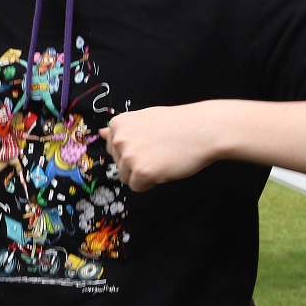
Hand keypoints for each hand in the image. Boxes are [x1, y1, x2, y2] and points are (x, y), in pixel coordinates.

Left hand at [99, 103, 219, 191]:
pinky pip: (137, 187)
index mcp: (117, 124)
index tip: (149, 144)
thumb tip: (101, 133)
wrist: (203, 129)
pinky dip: (150, 183)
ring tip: (162, 159)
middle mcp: (118, 139)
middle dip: (137, 163)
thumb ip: (123, 129)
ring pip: (126, 177)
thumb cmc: (178, 124)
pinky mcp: (141, 172)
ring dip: (143, 174)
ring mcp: (128, 156)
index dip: (133, 150)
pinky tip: (164, 168)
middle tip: (159, 151)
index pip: (113, 148)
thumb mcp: (144, 119)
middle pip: (119, 164)